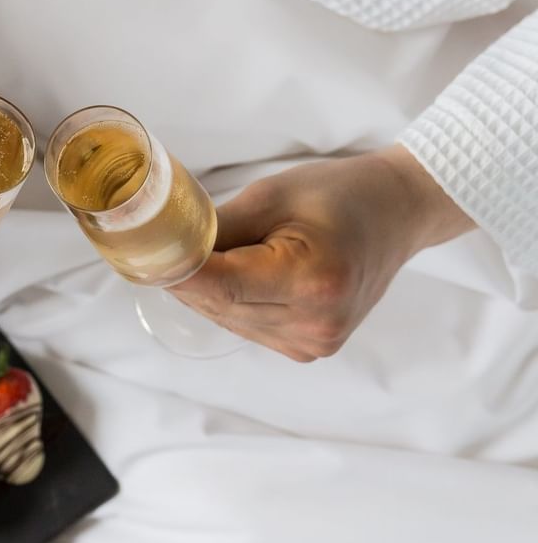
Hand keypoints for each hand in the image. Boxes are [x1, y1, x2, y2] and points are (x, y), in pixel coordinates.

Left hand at [170, 145, 474, 361]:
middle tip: (164, 244)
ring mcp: (313, 342)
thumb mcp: (272, 195)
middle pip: (219, 306)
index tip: (142, 256)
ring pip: (227, 319)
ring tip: (216, 252)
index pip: (220, 286)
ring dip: (208, 290)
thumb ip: (216, 228)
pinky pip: (246, 326)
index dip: (175, 273)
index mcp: (311, 281)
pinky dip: (231, 302)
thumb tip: (164, 248)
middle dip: (186, 277)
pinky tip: (243, 273)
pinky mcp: (308, 348)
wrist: (398, 213)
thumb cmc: (342, 194)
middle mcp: (314, 322)